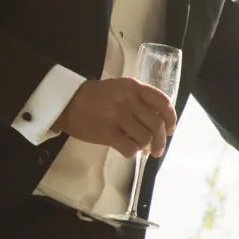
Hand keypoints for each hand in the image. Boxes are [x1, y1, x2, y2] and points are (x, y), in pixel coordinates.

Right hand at [52, 77, 177, 157]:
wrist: (67, 102)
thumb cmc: (96, 96)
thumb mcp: (120, 88)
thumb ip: (140, 99)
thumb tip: (160, 122)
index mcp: (134, 87)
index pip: (162, 103)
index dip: (171, 118)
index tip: (170, 129)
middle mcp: (128, 100)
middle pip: (156, 125)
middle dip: (161, 141)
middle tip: (158, 149)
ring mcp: (117, 117)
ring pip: (144, 138)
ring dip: (146, 147)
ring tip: (142, 149)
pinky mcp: (106, 133)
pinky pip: (129, 148)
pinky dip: (132, 152)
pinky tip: (128, 150)